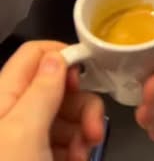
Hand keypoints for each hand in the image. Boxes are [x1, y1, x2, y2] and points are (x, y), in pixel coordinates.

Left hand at [0, 40, 104, 160]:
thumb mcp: (24, 133)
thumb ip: (42, 90)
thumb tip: (58, 56)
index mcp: (3, 95)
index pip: (34, 54)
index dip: (63, 57)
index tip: (87, 76)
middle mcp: (12, 112)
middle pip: (56, 88)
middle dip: (82, 106)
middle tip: (93, 130)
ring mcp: (22, 138)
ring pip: (64, 116)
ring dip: (82, 132)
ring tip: (84, 154)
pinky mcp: (34, 157)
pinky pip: (61, 142)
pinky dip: (75, 149)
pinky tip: (78, 160)